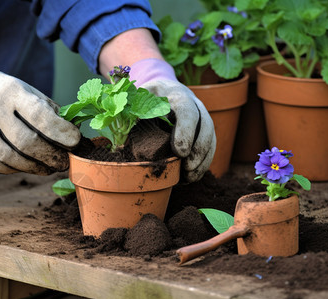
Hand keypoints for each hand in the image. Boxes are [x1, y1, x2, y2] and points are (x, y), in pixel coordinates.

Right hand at [0, 51, 80, 174]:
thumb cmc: (1, 93)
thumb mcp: (24, 90)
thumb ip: (48, 109)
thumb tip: (73, 131)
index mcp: (11, 93)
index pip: (40, 116)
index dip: (61, 131)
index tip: (76, 141)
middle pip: (28, 142)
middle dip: (52, 156)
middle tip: (65, 162)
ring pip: (13, 158)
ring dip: (37, 167)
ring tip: (50, 168)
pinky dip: (17, 169)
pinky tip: (29, 166)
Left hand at [130, 58, 215, 181]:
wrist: (160, 92)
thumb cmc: (144, 96)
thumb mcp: (135, 97)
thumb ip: (128, 110)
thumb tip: (116, 133)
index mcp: (176, 94)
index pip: (187, 110)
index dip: (186, 131)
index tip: (180, 152)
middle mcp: (195, 104)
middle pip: (206, 125)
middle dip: (199, 149)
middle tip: (187, 167)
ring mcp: (202, 117)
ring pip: (211, 138)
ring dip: (203, 160)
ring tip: (190, 177)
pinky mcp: (203, 131)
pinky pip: (210, 148)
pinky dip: (202, 164)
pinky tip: (190, 177)